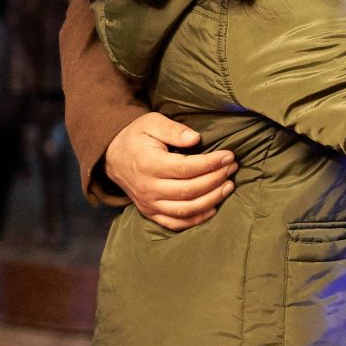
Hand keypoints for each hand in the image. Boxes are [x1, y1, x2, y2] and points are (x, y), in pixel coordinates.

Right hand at [105, 113, 237, 230]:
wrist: (113, 157)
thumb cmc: (137, 137)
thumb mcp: (151, 123)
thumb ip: (173, 129)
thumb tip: (195, 138)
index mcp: (148, 164)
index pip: (186, 168)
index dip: (211, 163)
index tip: (229, 155)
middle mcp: (147, 187)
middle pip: (188, 190)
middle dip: (216, 179)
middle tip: (232, 167)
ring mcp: (148, 203)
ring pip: (184, 209)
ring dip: (211, 200)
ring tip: (229, 185)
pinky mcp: (150, 212)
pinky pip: (174, 222)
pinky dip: (195, 219)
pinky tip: (213, 208)